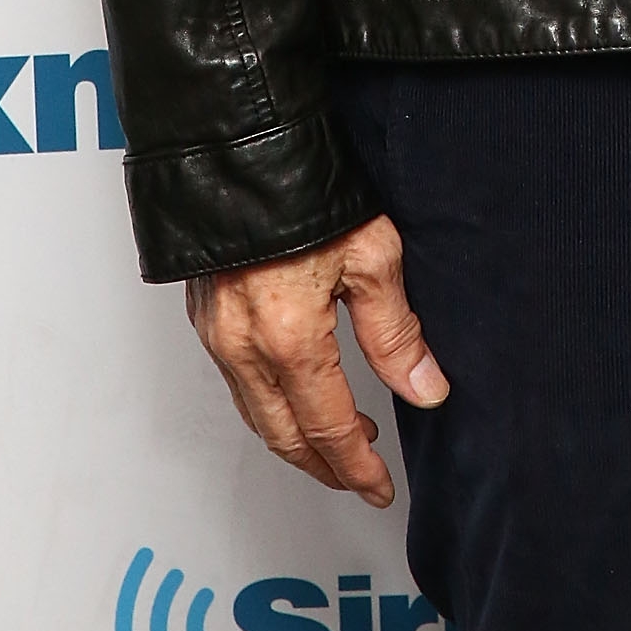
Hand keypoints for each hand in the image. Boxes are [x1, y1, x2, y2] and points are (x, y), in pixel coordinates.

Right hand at [187, 215, 448, 506]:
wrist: (239, 143)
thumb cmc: (306, 187)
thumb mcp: (372, 256)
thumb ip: (396, 334)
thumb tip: (426, 389)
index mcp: (290, 339)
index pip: (330, 429)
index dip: (358, 468)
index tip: (380, 488)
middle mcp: (243, 347)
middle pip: (284, 437)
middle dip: (323, 467)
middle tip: (359, 477)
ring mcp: (216, 334)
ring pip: (255, 415)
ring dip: (295, 439)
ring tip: (339, 439)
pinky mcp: (204, 316)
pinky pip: (235, 385)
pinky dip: (269, 406)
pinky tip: (296, 394)